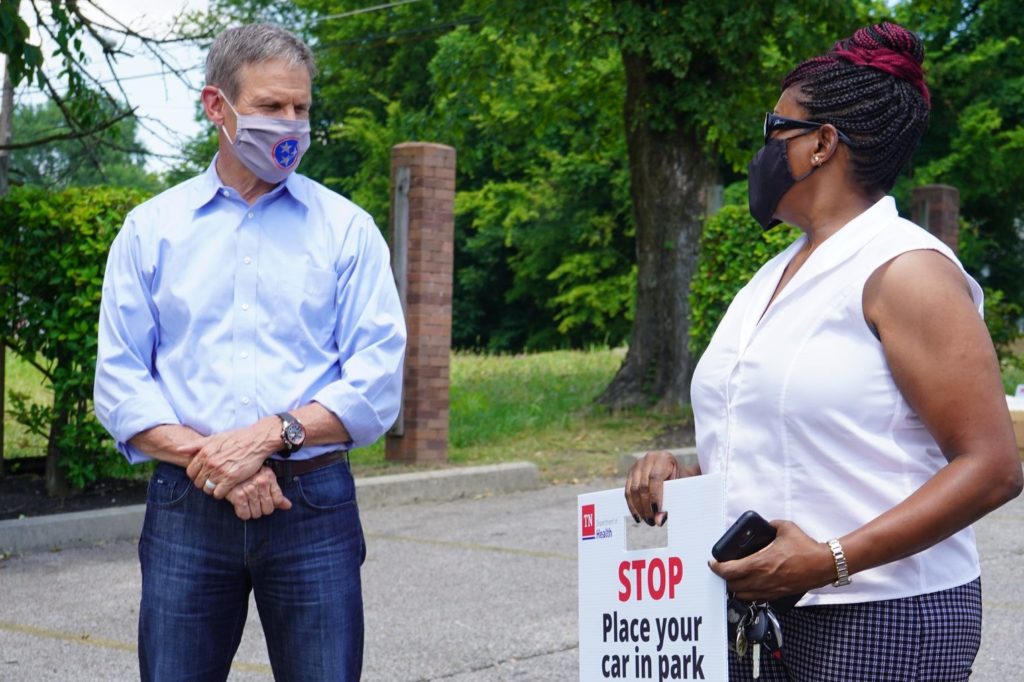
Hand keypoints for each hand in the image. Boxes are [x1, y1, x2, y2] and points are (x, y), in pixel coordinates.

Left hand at [183, 418, 279, 498]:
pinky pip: (218, 493)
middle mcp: (210, 462)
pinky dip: (221, 493)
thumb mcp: (214, 438)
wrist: (257, 440)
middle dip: (204, 483)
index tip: (204, 475)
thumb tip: (179, 450)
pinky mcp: (231, 478)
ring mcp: (220, 471)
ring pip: (207, 489)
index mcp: (204, 452)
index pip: (191, 472)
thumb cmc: (237, 438)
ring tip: (220, 485)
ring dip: (212, 489)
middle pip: (198, 482)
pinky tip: (227, 488)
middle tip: (214, 481)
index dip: (196, 476)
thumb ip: (195, 445)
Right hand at [225, 467, 291, 519]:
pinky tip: (241, 506)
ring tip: (248, 503)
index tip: (265, 500)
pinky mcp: (238, 496)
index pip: (278, 500)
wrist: (227, 469)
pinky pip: (245, 514)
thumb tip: (288, 506)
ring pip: (257, 514)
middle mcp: (261, 483)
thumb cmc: (247, 475)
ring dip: (252, 512)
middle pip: (268, 509)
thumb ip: (277, 493)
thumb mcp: (264, 478)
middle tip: (255, 502)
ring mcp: (250, 489)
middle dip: (262, 509)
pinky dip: (243, 514)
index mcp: (269, 477)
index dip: (272, 503)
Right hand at [624, 450, 688, 526]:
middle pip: (642, 485)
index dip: (654, 496)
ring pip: (633, 489)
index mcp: (663, 458)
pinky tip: (637, 515)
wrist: (673, 469)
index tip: (656, 511)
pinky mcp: (631, 472)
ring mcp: (637, 464)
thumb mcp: (679, 488)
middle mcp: (648, 459)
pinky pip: (628, 490)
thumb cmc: (679, 479)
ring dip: (638, 507)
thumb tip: (658, 521)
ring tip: (645, 520)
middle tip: (651, 521)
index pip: (655, 478)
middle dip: (645, 506)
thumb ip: (670, 503)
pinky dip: (632, 505)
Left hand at [708, 520, 835, 600]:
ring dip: (735, 588)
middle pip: (732, 586)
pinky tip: (750, 585)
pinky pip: (757, 598)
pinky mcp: (778, 595)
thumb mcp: (785, 528)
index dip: (717, 567)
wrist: (825, 564)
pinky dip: (749, 594)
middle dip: (723, 579)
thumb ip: (770, 525)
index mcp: (761, 563)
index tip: (712, 563)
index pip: (729, 570)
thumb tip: (764, 525)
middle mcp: (763, 579)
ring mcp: (770, 590)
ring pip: (743, 596)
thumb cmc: (806, 548)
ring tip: (733, 578)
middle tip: (721, 569)